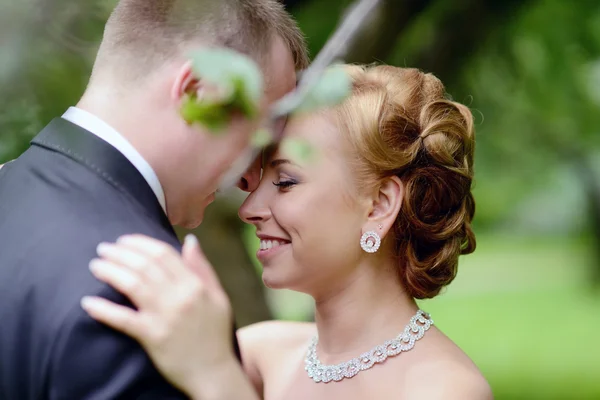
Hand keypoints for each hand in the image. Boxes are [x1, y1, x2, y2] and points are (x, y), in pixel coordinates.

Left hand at [81, 234, 234, 395]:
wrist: (214, 371)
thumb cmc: (216, 333)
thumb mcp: (218, 295)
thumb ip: (202, 268)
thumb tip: (190, 240)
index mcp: (195, 284)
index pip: (163, 254)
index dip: (140, 243)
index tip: (124, 240)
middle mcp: (179, 296)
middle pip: (145, 265)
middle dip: (120, 253)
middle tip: (102, 248)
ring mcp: (164, 316)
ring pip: (132, 284)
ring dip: (110, 271)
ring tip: (95, 266)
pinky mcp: (151, 336)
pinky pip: (123, 319)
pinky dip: (104, 310)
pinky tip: (87, 302)